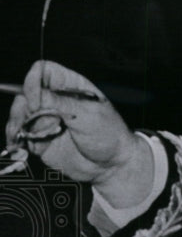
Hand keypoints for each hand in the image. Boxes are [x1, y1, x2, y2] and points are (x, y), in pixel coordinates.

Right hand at [5, 60, 151, 206]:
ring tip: (32, 134)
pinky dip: (15, 137)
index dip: (34, 81)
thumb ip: (59, 102)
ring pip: (19, 112)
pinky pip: (18, 133)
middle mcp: (55, 100)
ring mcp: (45, 118)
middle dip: (26, 106)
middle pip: (26, 92)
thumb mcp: (88, 114)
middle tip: (36, 118)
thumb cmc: (109, 136)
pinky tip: (19, 143)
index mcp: (71, 86)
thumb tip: (34, 92)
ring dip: (19, 122)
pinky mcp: (39, 137)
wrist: (111, 165)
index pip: (44, 71)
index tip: (36, 98)